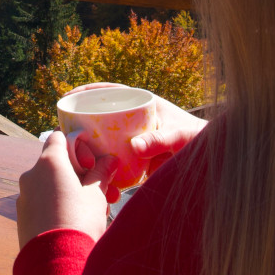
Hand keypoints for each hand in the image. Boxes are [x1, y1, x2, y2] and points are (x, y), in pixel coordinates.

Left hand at [17, 130, 118, 248]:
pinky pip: (42, 202)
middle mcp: (31, 175)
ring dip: (71, 190)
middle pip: (56, 163)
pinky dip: (58, 204)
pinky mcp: (22, 217)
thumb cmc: (79, 222)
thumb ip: (102, 173)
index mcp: (49, 163)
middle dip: (80, 173)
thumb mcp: (96, 194)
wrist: (56, 263)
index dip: (78, 144)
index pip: (59, 137)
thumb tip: (110, 160)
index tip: (93, 161)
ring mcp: (24, 197)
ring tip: (96, 209)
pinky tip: (77, 221)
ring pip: (50, 185)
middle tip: (103, 188)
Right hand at [64, 84, 207, 171]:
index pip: (110, 91)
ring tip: (75, 162)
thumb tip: (135, 146)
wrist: (210, 163)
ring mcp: (131, 139)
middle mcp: (133, 120)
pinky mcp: (133, 159)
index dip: (87, 91)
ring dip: (89, 151)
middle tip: (64, 134)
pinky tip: (95, 183)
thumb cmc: (198, 141)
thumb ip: (160, 140)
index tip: (69, 96)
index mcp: (142, 104)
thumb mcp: (179, 137)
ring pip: (103, 141)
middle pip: (100, 116)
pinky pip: (113, 162)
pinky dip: (103, 171)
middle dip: (80, 124)